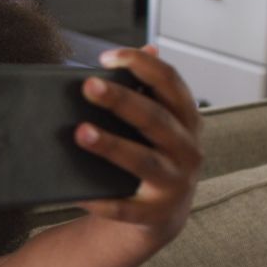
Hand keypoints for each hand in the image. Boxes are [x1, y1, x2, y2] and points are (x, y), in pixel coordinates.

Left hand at [75, 45, 202, 244]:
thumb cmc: (152, 155)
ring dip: (112, 146)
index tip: (108, 57)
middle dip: (122, 101)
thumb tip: (140, 50)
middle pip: (155, 119)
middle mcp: (188, 150)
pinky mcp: (154, 215)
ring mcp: (175, 184)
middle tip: (89, 86)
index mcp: (187, 119)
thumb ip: (146, 90)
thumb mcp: (157, 123)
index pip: (170, 83)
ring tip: (81, 132)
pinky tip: (78, 192)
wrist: (161, 215)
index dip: (142, 66)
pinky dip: (102, 201)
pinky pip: (125, 208)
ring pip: (143, 162)